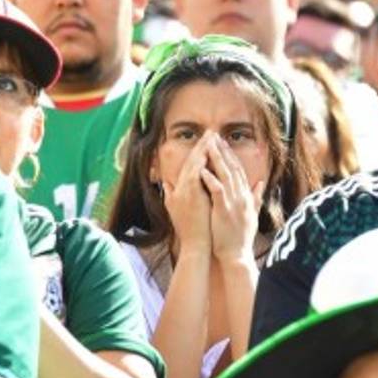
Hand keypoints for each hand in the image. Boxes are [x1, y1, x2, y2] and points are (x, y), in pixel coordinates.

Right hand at [162, 132, 212, 254]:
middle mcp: (180, 188)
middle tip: (210, 131)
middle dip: (201, 146)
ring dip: (202, 149)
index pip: (190, 166)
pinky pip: (196, 173)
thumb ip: (171, 194)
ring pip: (193, 164)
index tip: (207, 141)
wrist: (195, 245)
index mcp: (179, 190)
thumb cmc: (190, 230)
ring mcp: (184, 191)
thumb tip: (166, 182)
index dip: (198, 152)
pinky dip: (201, 162)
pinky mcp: (190, 195)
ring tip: (211, 137)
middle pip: (191, 161)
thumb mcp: (176, 210)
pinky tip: (209, 152)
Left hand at [202, 136, 264, 265]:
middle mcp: (242, 196)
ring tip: (207, 146)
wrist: (237, 255)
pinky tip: (203, 170)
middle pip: (232, 168)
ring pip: (225, 175)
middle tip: (214, 136)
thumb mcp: (252, 214)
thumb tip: (261, 184)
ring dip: (216, 159)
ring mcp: (234, 203)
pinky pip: (218, 190)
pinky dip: (211, 179)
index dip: (230, 156)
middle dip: (223, 151)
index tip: (222, 143)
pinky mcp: (225, 210)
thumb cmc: (241, 238)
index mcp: (246, 196)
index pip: (238, 171)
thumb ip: (256, 197)